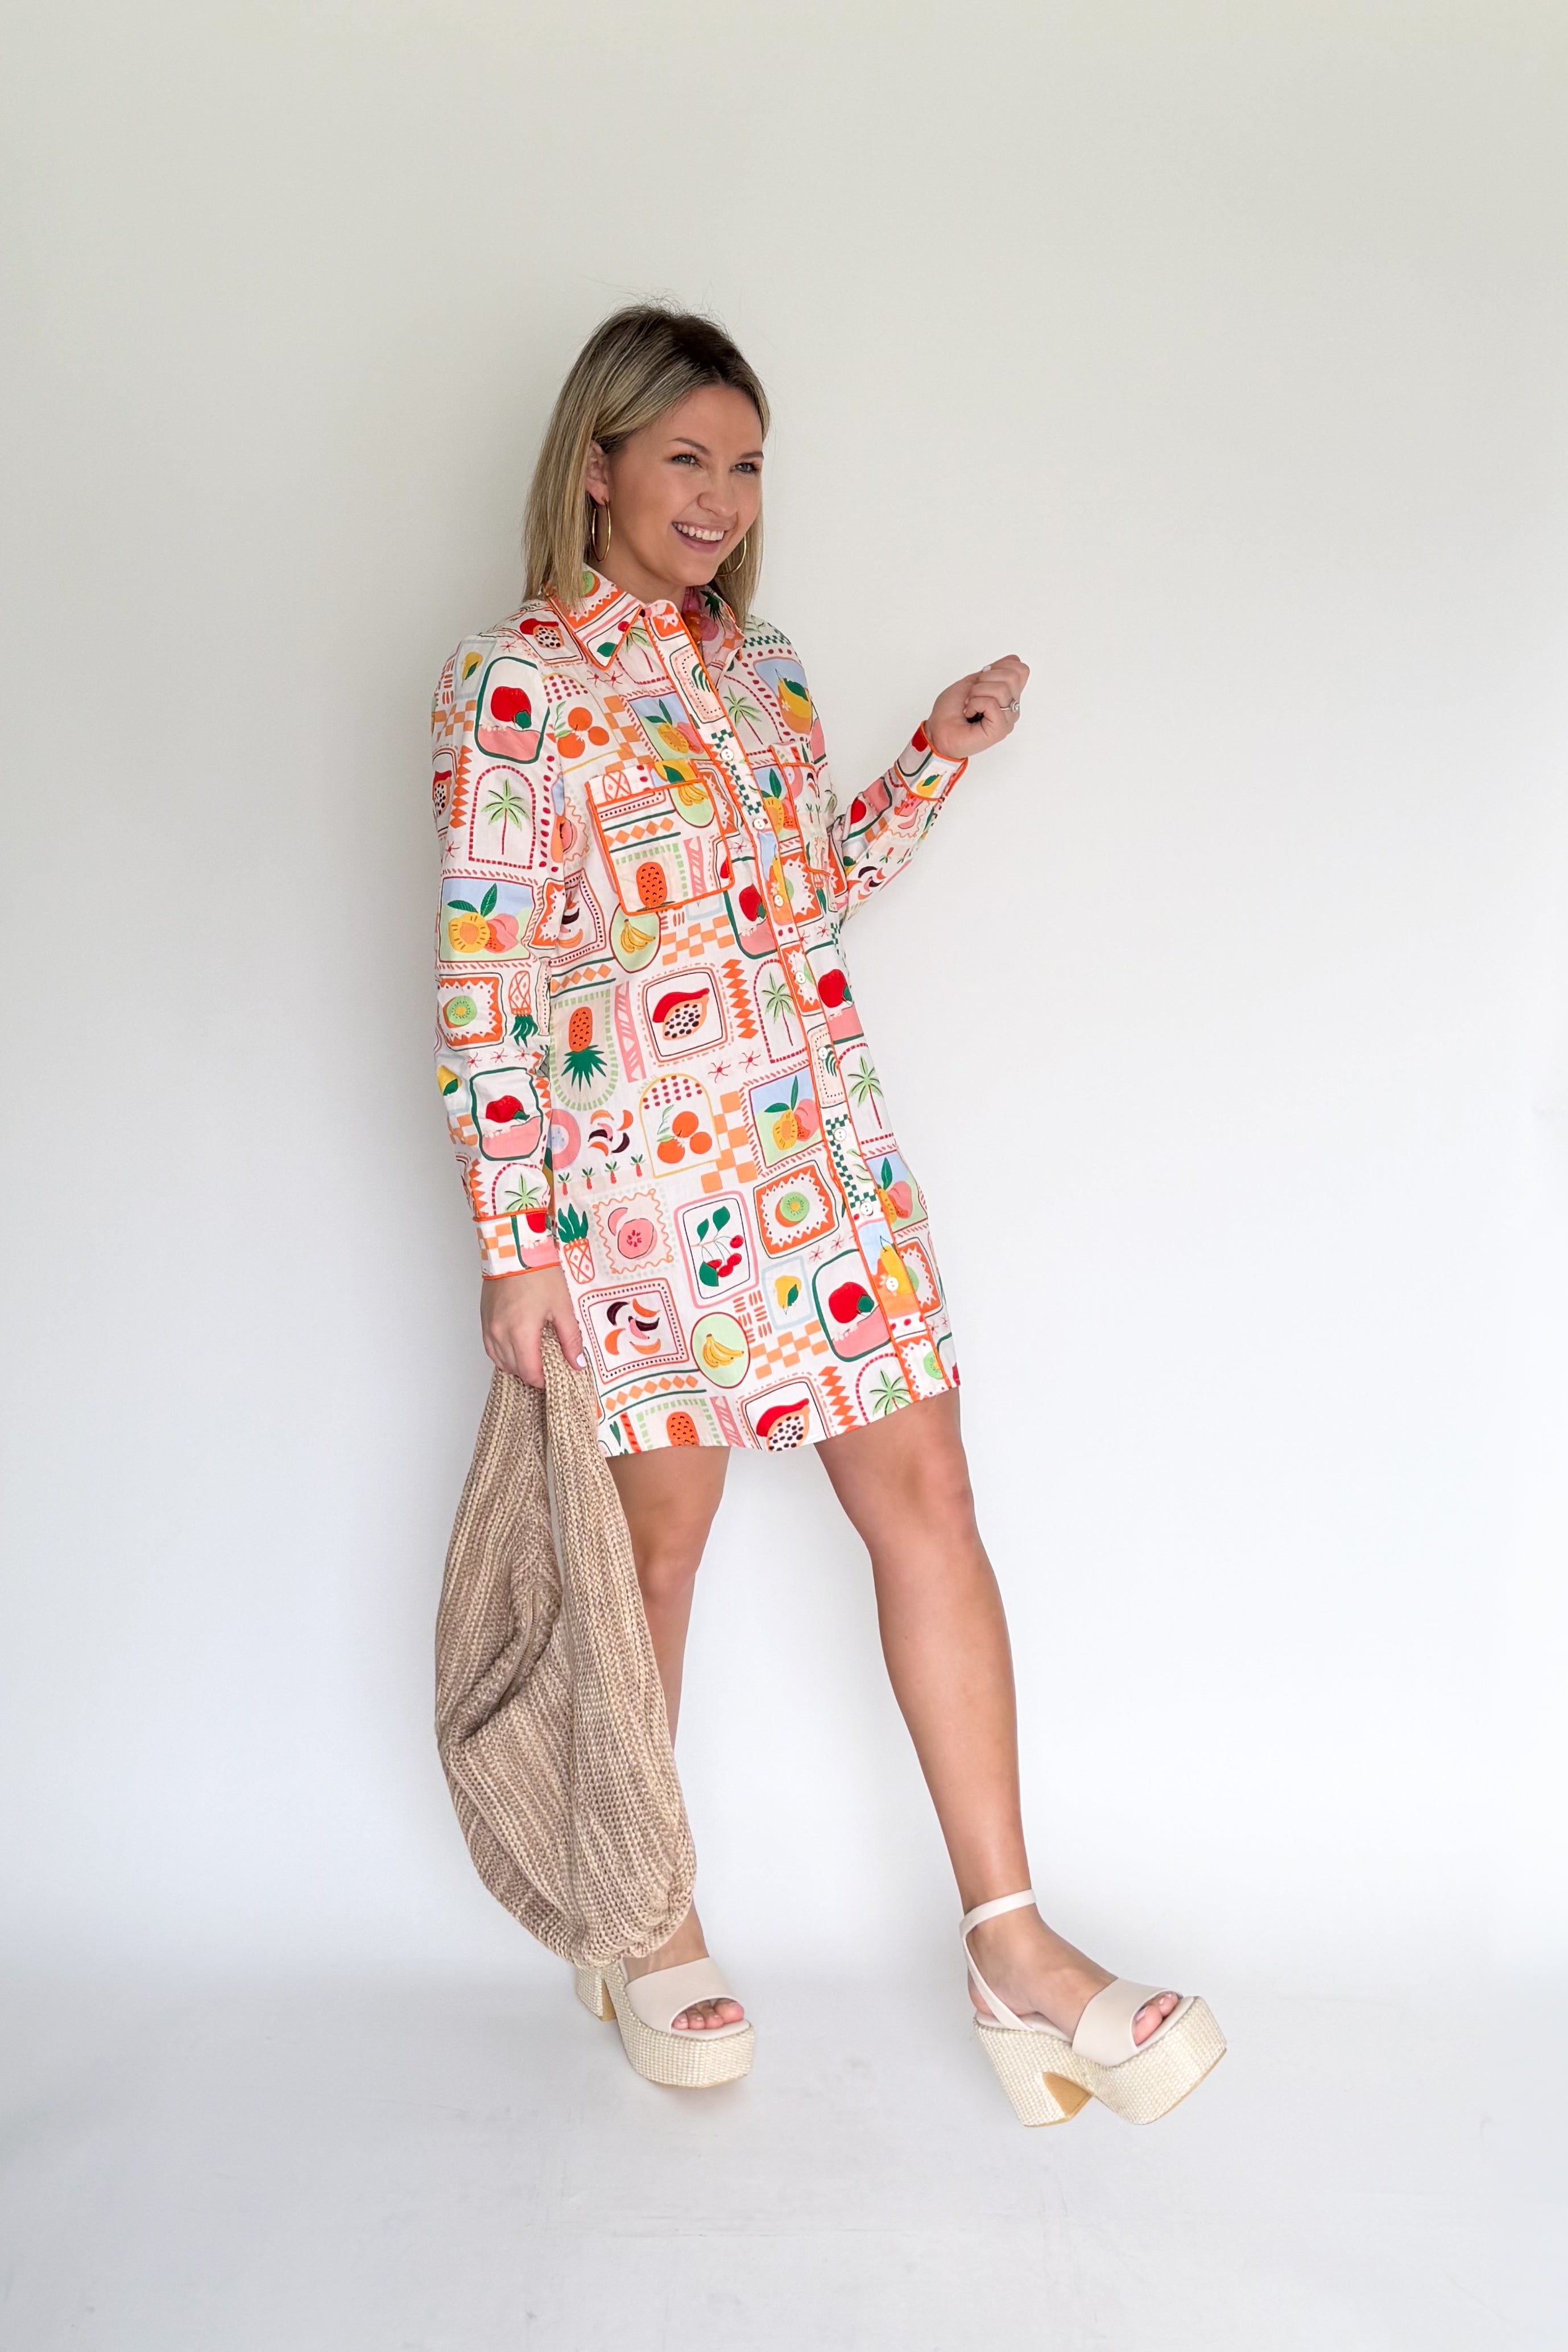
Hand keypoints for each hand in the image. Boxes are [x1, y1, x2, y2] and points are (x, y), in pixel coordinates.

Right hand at [481, 1265, 585, 1385]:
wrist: (515, 1249)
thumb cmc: (538, 1273)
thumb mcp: (562, 1307)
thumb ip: (570, 1338)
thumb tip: (577, 1363)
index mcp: (521, 1332)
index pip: (529, 1372)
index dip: (542, 1380)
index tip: (553, 1377)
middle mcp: (500, 1333)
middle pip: (514, 1370)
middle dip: (531, 1373)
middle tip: (547, 1367)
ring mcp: (489, 1327)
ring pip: (499, 1361)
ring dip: (516, 1365)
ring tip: (532, 1359)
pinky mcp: (484, 1319)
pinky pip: (490, 1348)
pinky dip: (502, 1354)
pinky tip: (515, 1349)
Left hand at [926, 655, 1029, 759]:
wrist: (937, 731)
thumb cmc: (950, 711)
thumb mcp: (972, 681)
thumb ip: (994, 671)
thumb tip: (1013, 659)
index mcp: (1006, 695)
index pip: (1021, 671)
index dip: (1000, 667)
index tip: (981, 679)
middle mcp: (1010, 707)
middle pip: (1012, 677)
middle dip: (985, 680)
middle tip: (972, 694)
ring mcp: (1007, 719)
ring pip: (1001, 689)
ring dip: (977, 693)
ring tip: (969, 705)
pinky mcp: (1000, 729)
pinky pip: (991, 703)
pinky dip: (974, 704)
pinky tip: (969, 714)